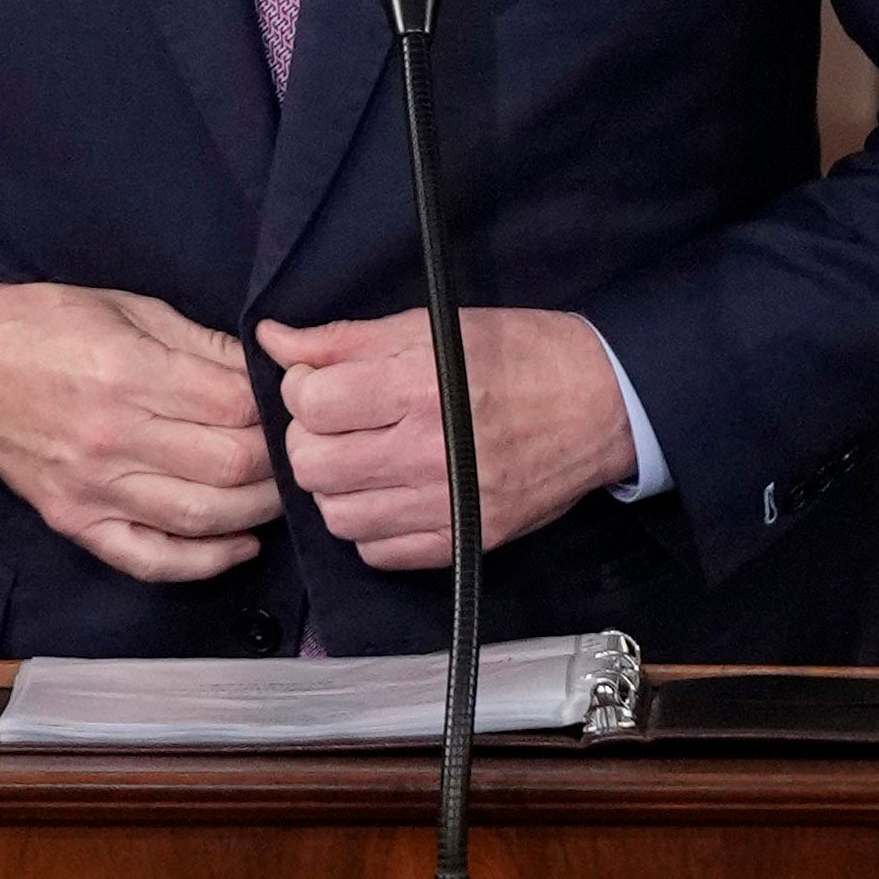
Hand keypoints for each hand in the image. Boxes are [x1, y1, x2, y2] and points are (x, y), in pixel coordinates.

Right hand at [0, 283, 280, 581]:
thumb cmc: (42, 324)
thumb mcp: (128, 307)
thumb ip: (200, 343)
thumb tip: (265, 368)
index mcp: (127, 374)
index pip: (234, 404)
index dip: (278, 405)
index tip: (297, 400)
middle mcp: (112, 439)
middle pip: (230, 466)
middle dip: (281, 460)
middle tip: (302, 447)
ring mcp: (92, 489)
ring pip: (203, 517)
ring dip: (259, 510)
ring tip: (283, 490)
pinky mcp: (74, 522)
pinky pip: (151, 559)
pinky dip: (204, 562)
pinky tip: (241, 544)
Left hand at [255, 309, 637, 571]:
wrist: (603, 403)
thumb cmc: (522, 353)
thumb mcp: (432, 325)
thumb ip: (345, 339)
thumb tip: (274, 340)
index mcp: (421, 385)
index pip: (311, 401)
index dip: (303, 388)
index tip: (323, 382)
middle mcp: (430, 451)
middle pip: (313, 464)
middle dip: (312, 438)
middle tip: (338, 420)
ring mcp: (448, 505)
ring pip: (337, 515)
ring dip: (338, 485)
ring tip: (364, 456)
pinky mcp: (464, 542)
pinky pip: (377, 552)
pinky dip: (371, 525)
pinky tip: (390, 491)